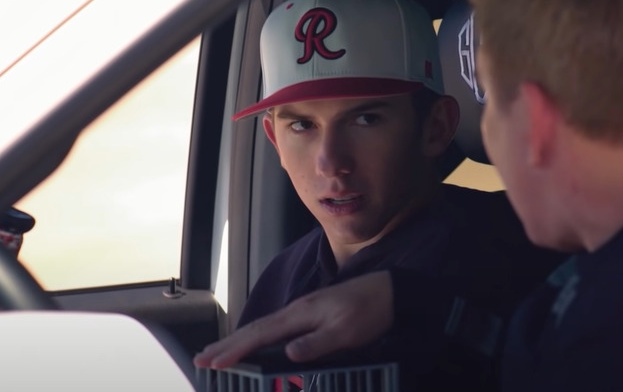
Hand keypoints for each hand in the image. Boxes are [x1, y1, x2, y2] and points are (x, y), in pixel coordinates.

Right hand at [193, 270, 393, 368]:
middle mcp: (297, 310)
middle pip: (255, 328)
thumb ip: (317, 343)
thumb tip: (287, 354)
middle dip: (227, 344)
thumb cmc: (370, 310)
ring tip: (218, 353)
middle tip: (202, 359)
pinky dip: (256, 336)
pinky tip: (253, 343)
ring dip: (238, 340)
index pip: (261, 333)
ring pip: (262, 327)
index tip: (215, 362)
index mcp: (301, 313)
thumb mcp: (347, 332)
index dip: (236, 349)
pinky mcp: (309, 314)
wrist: (389, 291)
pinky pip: (274, 327)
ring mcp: (302, 310)